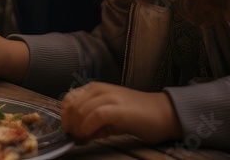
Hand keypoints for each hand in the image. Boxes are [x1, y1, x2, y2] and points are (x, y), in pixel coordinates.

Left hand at [61, 82, 180, 143]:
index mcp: (96, 88)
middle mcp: (101, 89)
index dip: (64, 116)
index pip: (69, 99)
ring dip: (77, 129)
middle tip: (75, 138)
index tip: (69, 131)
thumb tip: (77, 133)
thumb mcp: (110, 114)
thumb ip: (93, 120)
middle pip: (72, 105)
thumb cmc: (138, 116)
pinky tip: (90, 137)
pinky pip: (95, 116)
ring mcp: (110, 98)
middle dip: (69, 124)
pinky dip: (88, 128)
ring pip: (80, 110)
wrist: (164, 114)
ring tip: (83, 140)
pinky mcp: (118, 109)